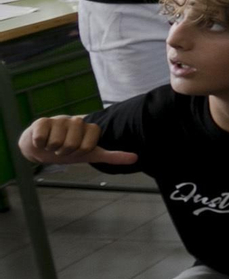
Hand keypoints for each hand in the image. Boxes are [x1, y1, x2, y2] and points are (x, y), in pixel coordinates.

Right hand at [19, 116, 137, 166]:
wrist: (43, 147)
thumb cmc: (70, 150)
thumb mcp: (91, 155)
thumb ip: (113, 156)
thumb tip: (136, 158)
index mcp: (91, 128)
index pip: (88, 145)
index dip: (81, 152)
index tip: (79, 150)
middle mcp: (77, 121)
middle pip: (72, 144)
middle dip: (66, 152)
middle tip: (64, 149)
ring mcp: (60, 120)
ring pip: (57, 142)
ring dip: (53, 148)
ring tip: (54, 144)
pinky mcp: (42, 121)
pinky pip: (42, 138)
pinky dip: (40, 144)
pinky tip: (42, 140)